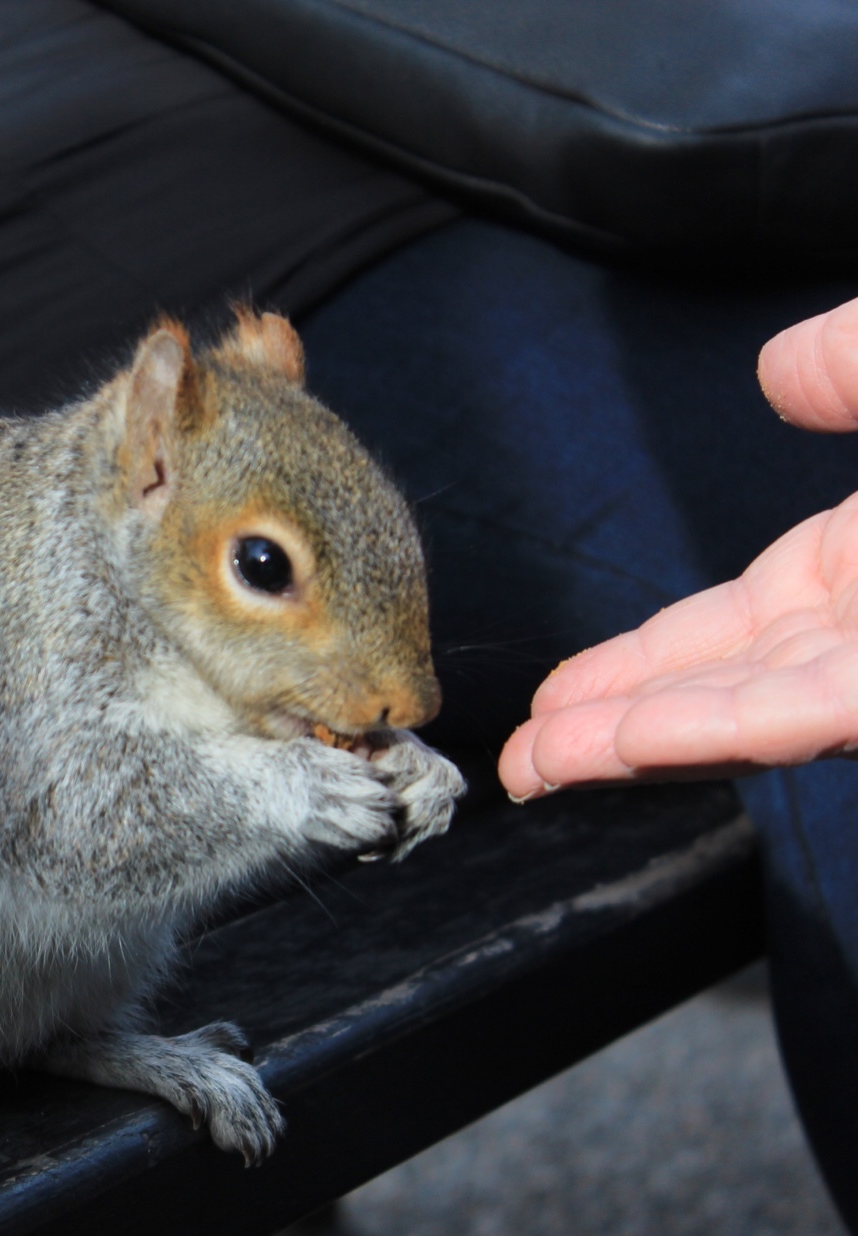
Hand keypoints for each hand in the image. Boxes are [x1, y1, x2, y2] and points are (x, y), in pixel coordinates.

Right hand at [500, 297, 857, 798]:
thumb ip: (854, 359)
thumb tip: (774, 372)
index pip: (729, 634)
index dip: (633, 664)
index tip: (556, 697)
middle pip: (716, 694)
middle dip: (606, 731)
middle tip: (517, 761)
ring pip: (745, 721)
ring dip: (630, 749)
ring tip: (531, 770)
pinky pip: (799, 717)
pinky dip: (709, 730)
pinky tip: (626, 743)